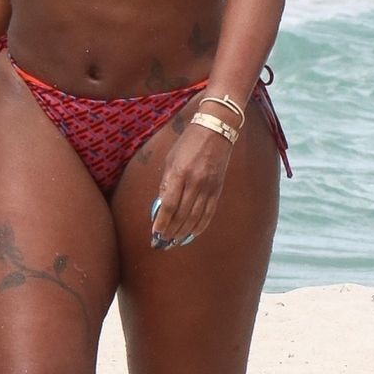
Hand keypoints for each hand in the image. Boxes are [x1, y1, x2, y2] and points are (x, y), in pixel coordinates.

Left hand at [150, 121, 232, 248]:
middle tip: (162, 243)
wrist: (216, 130)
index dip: (162, 222)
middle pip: (182, 215)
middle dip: (171, 232)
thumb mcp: (170, 159)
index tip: (155, 233)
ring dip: (184, 233)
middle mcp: (195, 182)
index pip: (169, 204)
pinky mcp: (218, 189)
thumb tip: (161, 206)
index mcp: (180, 173)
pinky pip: (209, 213)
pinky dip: (200, 226)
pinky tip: (192, 234)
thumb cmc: (188, 143)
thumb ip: (166, 183)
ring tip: (174, 242)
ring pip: (195, 217)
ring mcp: (209, 187)